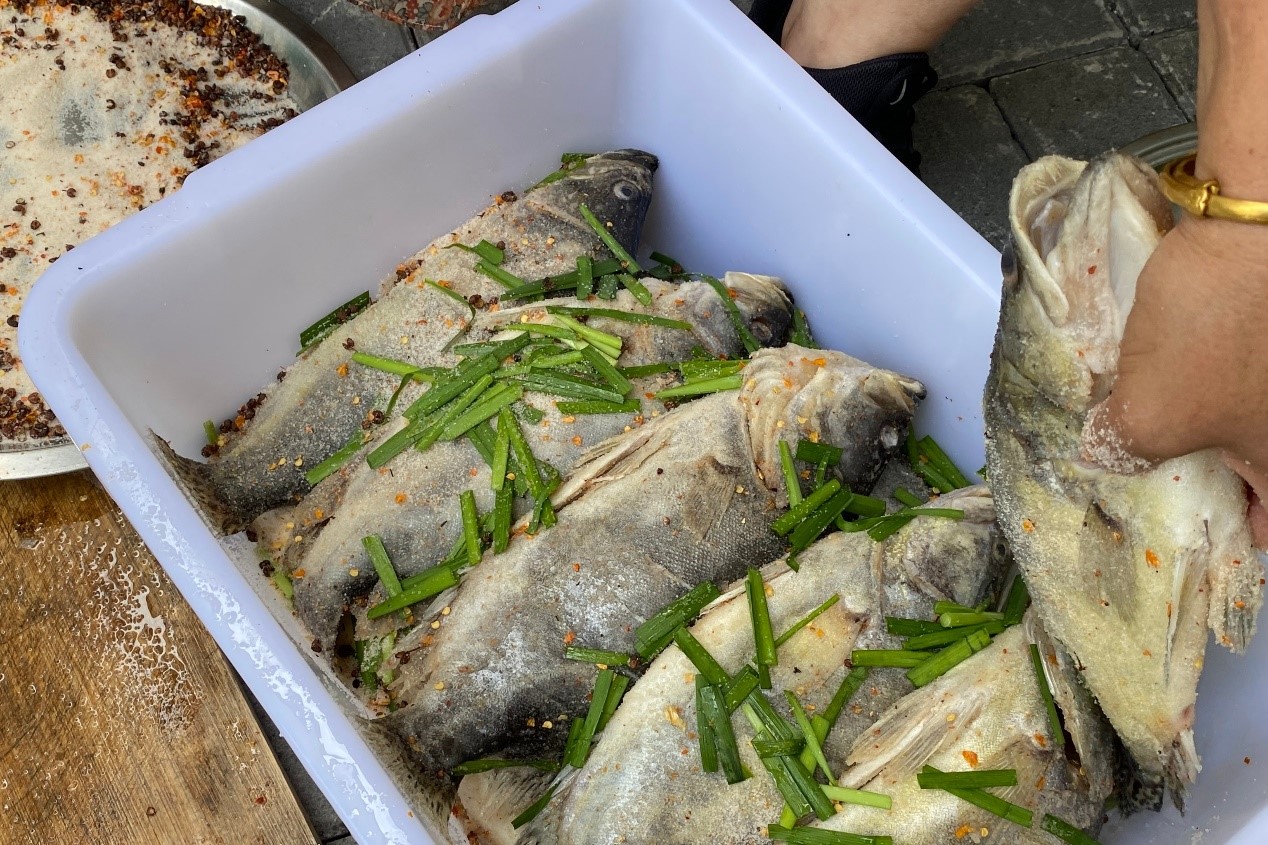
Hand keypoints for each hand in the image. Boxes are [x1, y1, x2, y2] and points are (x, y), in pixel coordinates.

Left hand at [1081, 214, 1267, 546]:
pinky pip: (1248, 374)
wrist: (1256, 223)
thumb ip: (1123, 449)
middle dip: (1210, 473)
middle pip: (1257, 469)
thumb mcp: (1149, 413)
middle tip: (1155, 469)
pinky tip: (1170, 365)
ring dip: (1207, 420)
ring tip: (1151, 414)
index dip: (1232, 534)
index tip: (1187, 526)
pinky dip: (1212, 376)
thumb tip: (1107, 451)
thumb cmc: (1216, 334)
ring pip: (1248, 418)